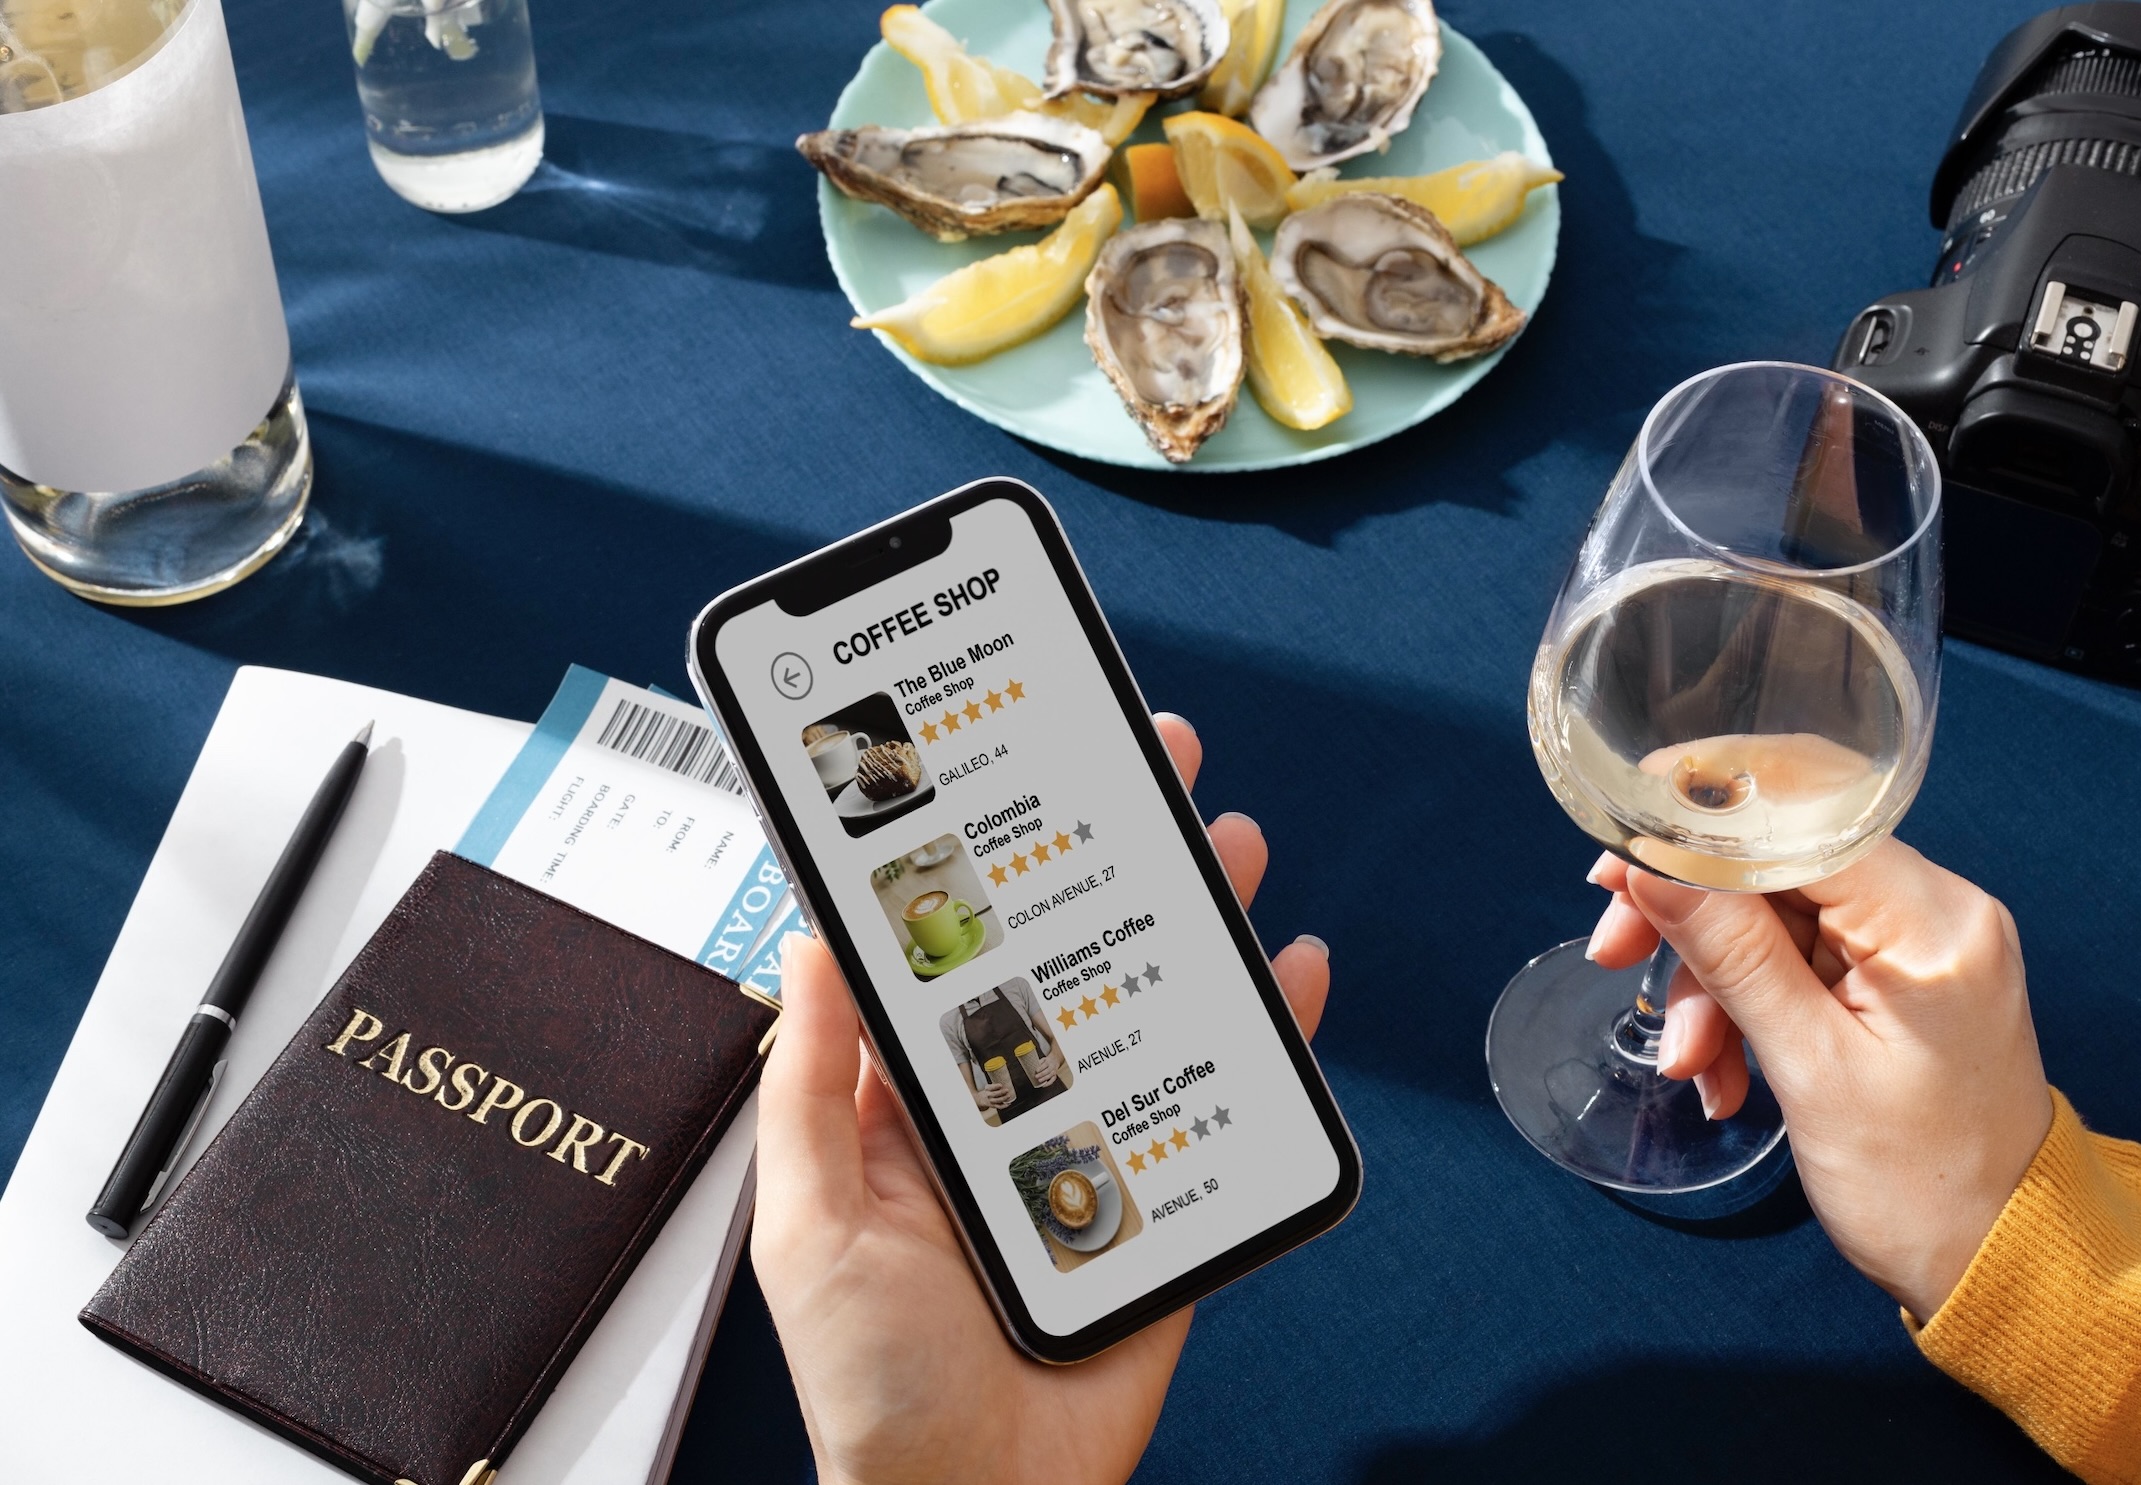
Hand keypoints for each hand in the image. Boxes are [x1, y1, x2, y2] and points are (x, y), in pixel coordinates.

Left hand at [755, 714, 1331, 1484]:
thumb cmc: (871, 1382)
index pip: (953, 946)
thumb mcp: (809, 1220)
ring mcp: (1095, 1145)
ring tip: (1230, 842)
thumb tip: (813, 933)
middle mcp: (1008, 1101)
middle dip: (1113, 852)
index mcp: (912, 1097)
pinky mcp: (1168, 1199)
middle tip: (1155, 759)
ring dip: (1197, 918)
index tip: (1016, 760)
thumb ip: (810, 1079)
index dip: (986, 852)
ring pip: (1154, 1004)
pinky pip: (1224, 1100)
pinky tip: (1293, 971)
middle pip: (1070, 950)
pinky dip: (1269, 1036)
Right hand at [972, 1078, 1015, 1110]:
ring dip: (1004, 1098)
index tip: (1001, 1085)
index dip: (996, 1086)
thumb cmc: (987, 1091)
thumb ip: (995, 1086)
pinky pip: (999, 1106)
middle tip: (1007, 1090)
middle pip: (995, 1094)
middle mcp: (988, 1095)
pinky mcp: (993, 1106)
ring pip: (998, 1100)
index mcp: (987, 1089)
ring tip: (1009, 1095)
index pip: (991, 1088)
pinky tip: (1008, 1103)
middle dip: (1001, 1092)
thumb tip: (1005, 1082)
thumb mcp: (988, 1087)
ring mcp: (991, 1101)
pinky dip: (1004, 1106)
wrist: (981, 1099)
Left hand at [1029, 1052, 1060, 1087]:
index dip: (1041, 1068)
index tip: (1036, 1070)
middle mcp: (1052, 1066)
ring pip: (1050, 1075)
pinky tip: (1043, 1085)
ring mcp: (1054, 1071)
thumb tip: (1032, 1067)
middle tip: (1036, 1076)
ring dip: (1044, 1079)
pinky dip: (1048, 1083)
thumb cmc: (1047, 1060)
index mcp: (1049, 1061)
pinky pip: (1052, 1080)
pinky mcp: (1055, 1075)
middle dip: (1042, 1074)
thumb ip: (1039, 1063)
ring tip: (1039, 1081)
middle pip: (1048, 1070)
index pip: (1045, 1064)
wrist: (1056, 1060)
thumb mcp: (1043, 1059)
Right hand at [1585, 838, 2053, 1320]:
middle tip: (1613, 953)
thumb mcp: (1810, 1068)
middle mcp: (1934, 908)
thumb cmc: (1918, 1184)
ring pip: (1773, 914)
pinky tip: (1721, 1069)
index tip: (1618, 848)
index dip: (1701, 818)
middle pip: (1776, 862)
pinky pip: (1795, 959)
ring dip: (1709, 980)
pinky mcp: (1896, 977)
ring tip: (1686, 1064)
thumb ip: (1730, 953)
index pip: (1802, 813)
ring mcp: (1915, 943)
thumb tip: (1648, 861)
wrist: (2000, 1263)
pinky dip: (1744, 1005)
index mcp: (1931, 919)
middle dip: (1688, 913)